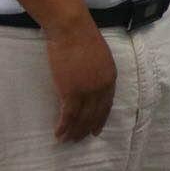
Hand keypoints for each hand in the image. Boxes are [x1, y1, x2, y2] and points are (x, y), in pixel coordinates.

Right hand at [44, 16, 116, 141]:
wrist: (72, 30)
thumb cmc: (83, 38)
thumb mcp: (99, 57)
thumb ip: (98, 72)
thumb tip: (91, 81)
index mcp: (110, 78)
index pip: (107, 105)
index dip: (100, 118)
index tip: (96, 129)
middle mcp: (102, 88)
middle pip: (95, 114)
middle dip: (87, 128)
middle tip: (80, 139)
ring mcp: (87, 91)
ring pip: (81, 118)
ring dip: (74, 131)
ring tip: (67, 140)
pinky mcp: (71, 92)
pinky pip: (68, 115)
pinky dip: (63, 126)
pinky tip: (58, 133)